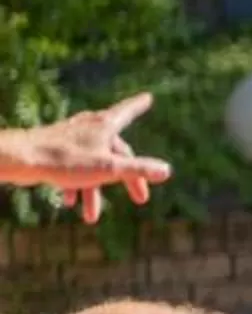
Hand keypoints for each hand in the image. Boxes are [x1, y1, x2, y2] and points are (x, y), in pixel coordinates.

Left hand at [0, 95, 174, 222]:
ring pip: (93, 164)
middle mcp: (88, 127)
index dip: (139, 106)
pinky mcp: (55, 149)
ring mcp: (71, 137)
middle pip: (115, 152)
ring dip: (94, 191)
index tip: (148, 98)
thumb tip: (166, 171)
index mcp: (104, 126)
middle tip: (140, 199)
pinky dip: (75, 185)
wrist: (22, 160)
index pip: (127, 111)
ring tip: (91, 216)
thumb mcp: (108, 168)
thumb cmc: (65, 160)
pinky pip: (74, 168)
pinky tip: (68, 202)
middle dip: (126, 179)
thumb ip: (138, 169)